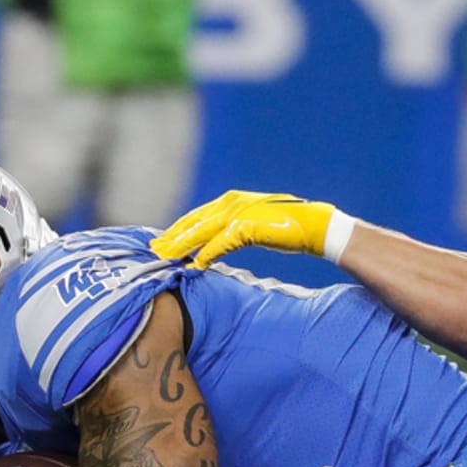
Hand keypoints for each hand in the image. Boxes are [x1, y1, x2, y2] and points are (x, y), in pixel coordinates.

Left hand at [151, 190, 336, 268]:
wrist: (313, 225)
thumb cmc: (288, 228)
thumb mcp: (255, 226)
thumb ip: (234, 232)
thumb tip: (219, 245)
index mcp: (231, 201)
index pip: (197, 217)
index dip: (178, 230)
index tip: (163, 242)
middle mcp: (231, 203)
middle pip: (193, 222)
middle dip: (172, 237)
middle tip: (153, 250)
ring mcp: (238, 214)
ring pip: (201, 231)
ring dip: (181, 245)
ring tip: (166, 258)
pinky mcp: (247, 227)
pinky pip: (221, 244)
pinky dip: (206, 254)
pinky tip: (195, 265)